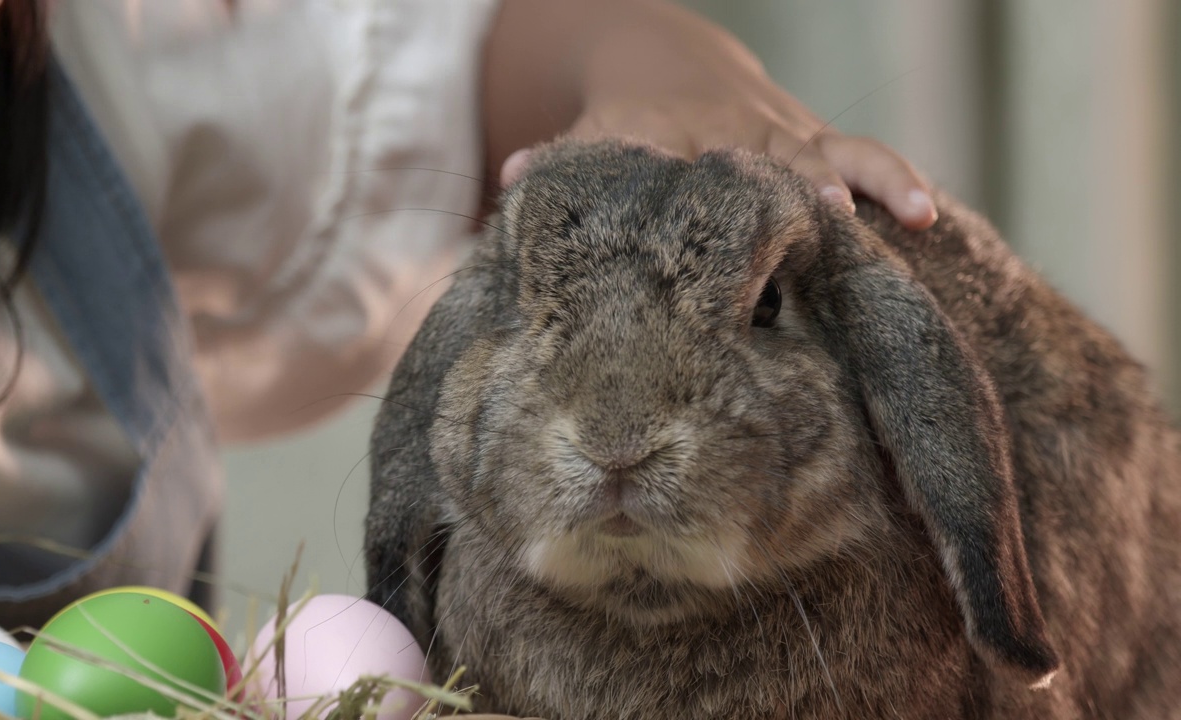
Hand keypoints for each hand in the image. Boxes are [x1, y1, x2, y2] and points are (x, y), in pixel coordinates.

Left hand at [483, 0, 936, 229]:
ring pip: (828, 154)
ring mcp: (781, 134)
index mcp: (671, 135)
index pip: (682, 166)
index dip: (693, 196)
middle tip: (816, 229)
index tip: (707, 239)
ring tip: (901, 217)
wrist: (668, 61)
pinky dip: (894, 179)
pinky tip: (927, 215)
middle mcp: (733, 132)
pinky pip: (862, 153)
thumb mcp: (587, 136)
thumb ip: (559, 163)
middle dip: (788, 195)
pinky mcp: (813, 138)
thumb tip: (510, 183)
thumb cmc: (624, 121)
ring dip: (862, 185)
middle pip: (765, 164)